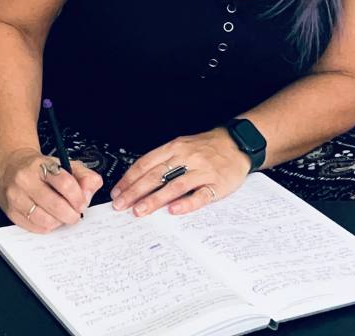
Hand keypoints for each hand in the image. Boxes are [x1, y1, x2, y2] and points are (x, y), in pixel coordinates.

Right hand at [0, 147, 103, 233]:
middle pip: (56, 205)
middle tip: (74, 213)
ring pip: (45, 220)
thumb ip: (84, 176)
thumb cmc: (40, 167)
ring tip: (61, 216)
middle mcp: (25, 179)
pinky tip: (49, 217)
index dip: (78, 197)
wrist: (12, 165)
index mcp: (41, 165)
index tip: (82, 203)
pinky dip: (46, 226)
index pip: (65, 183)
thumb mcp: (65, 164)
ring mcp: (15, 196)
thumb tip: (89, 193)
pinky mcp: (10, 211)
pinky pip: (34, 227)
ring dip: (59, 222)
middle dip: (71, 214)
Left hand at [109, 128, 250, 217]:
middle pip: (156, 175)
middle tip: (121, 205)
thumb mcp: (181, 146)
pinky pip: (201, 195)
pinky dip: (187, 203)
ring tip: (140, 210)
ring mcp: (201, 170)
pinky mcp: (217, 183)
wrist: (237, 143)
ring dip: (155, 199)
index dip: (129, 179)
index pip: (146, 163)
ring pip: (174, 185)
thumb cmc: (206, 148)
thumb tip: (138, 179)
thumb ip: (163, 160)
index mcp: (174, 147)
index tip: (117, 192)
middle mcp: (186, 157)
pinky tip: (174, 210)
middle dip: (135, 191)